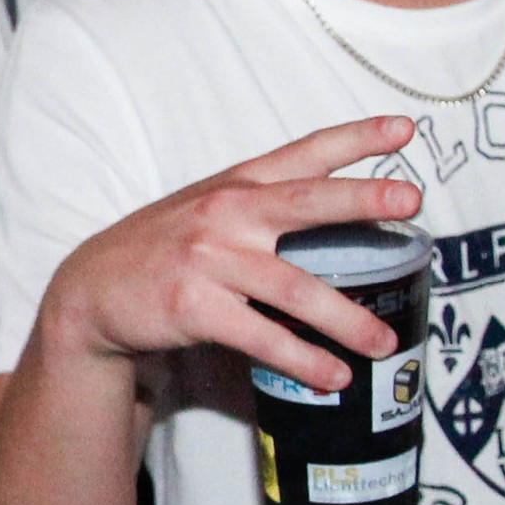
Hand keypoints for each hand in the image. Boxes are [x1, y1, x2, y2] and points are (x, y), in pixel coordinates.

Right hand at [35, 120, 421, 388]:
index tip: (404, 128)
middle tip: (413, 199)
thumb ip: (262, 204)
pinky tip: (332, 376)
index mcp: (237, 183)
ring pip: (295, 288)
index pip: (305, 153)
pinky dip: (302, 360)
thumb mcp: (208, 209)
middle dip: (363, 199)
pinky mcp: (195, 307)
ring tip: (384, 343)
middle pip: (307, 202)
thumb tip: (341, 218)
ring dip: (346, 320)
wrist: (91, 290)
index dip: (356, 138)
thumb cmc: (164, 249)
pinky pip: (262, 337)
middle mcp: (227, 213)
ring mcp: (209, 259)